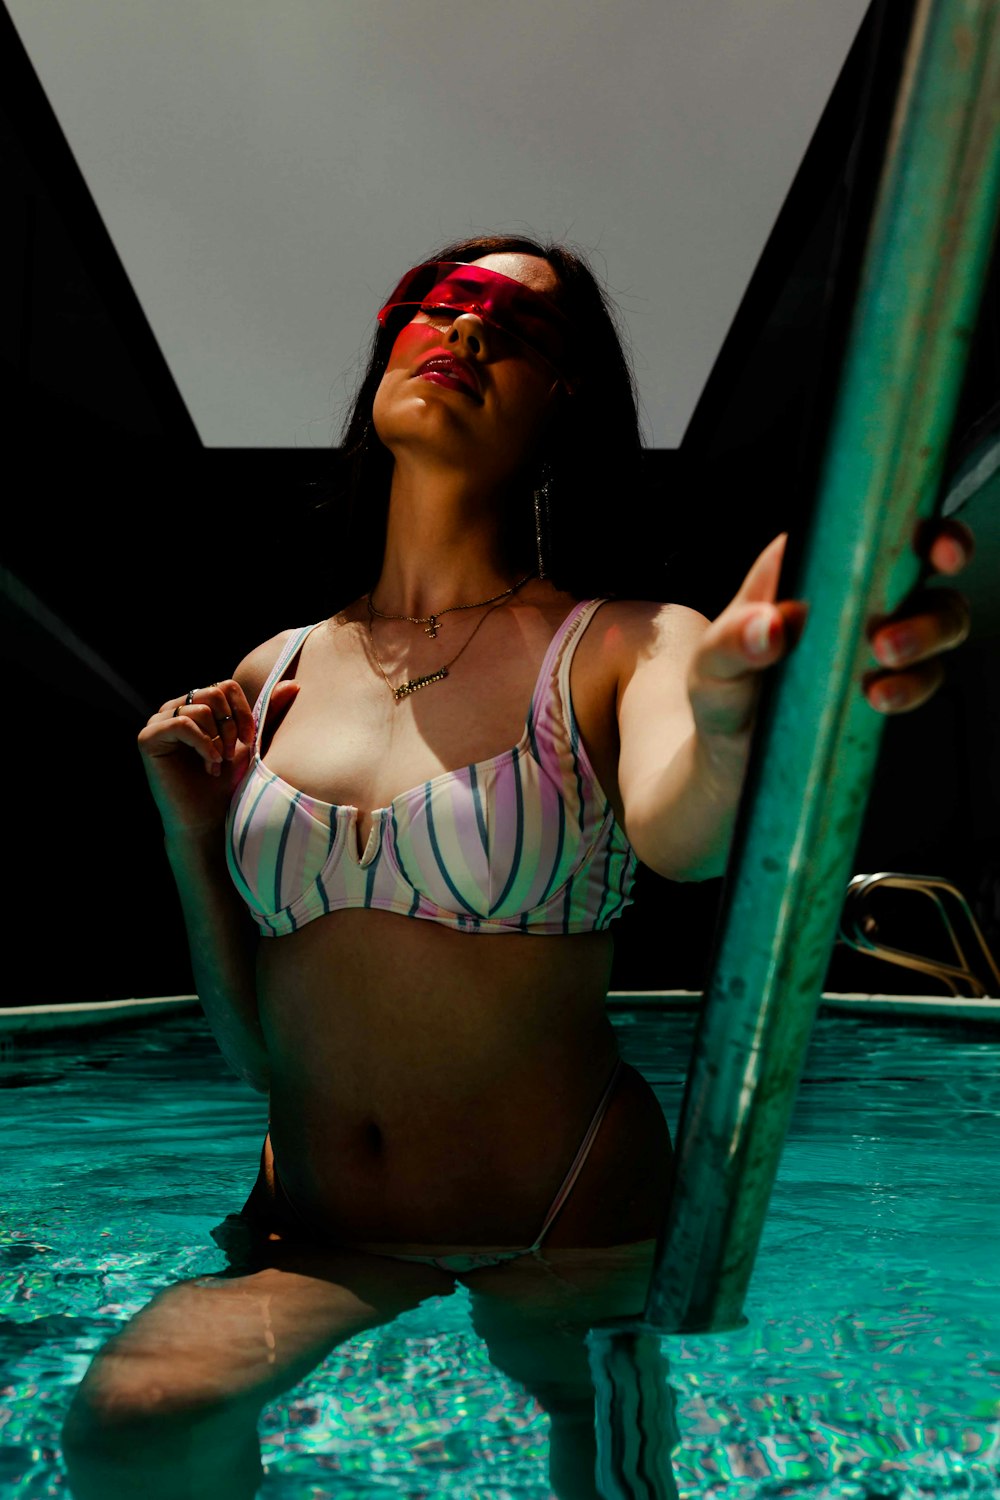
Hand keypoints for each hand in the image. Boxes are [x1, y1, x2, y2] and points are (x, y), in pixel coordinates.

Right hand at [138, 678, 299, 837]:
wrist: (209, 819)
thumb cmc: (229, 783)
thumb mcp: (251, 742)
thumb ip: (268, 712)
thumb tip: (294, 684)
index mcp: (196, 705)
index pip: (225, 686)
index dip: (242, 712)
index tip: (249, 740)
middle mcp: (175, 709)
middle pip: (213, 692)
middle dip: (230, 726)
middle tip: (230, 754)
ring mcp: (158, 721)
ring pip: (199, 707)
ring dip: (217, 739)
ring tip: (217, 763)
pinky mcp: (148, 737)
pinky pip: (181, 723)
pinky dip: (202, 744)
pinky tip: (208, 764)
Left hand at [689, 520, 973, 747]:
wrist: (731, 752)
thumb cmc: (722, 688)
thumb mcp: (712, 664)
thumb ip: (731, 642)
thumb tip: (767, 627)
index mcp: (813, 560)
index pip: (871, 520)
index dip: (915, 522)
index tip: (931, 546)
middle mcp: (856, 587)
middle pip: (924, 561)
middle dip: (932, 585)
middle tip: (889, 630)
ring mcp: (878, 632)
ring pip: (938, 615)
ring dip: (924, 636)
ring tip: (882, 664)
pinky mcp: (890, 677)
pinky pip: (924, 673)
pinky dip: (911, 685)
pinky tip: (879, 697)